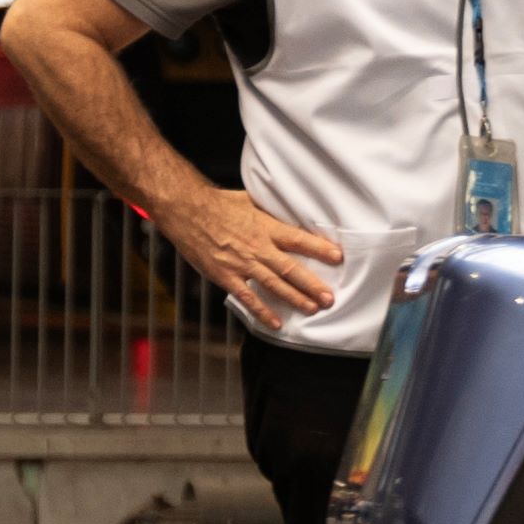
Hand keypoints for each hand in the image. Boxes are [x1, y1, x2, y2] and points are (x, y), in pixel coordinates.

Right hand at [156, 184, 346, 333]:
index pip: (298, 239)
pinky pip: (247, 297)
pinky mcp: (225, 275)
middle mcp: (257, 247)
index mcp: (265, 227)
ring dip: (295, 299)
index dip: (319, 249)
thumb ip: (271, 211)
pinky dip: (262, 312)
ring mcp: (241, 263)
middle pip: (290, 268)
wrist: (185, 210)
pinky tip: (276, 323)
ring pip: (273, 285)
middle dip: (312, 285)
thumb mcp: (250, 200)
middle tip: (329, 298)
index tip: (338, 257)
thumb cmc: (217, 203)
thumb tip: (291, 210)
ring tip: (313, 309)